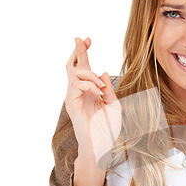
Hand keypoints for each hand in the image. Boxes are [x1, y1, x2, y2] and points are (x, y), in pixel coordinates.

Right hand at [65, 37, 121, 167]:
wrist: (101, 145)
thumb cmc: (107, 127)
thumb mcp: (113, 104)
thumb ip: (108, 89)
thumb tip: (103, 72)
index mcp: (89, 90)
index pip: (84, 67)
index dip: (84, 52)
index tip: (88, 39)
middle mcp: (79, 91)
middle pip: (73, 65)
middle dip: (78, 51)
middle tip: (82, 39)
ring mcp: (74, 97)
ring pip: (75, 73)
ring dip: (89, 74)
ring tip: (101, 86)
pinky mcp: (71, 104)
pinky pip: (76, 85)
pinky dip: (88, 85)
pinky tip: (98, 91)